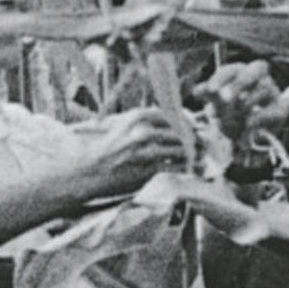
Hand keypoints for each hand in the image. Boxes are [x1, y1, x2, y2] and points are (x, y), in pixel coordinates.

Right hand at [70, 108, 189, 202]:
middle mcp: (144, 132)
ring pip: (182, 150)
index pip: (175, 115)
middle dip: (194, 138)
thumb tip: (175, 117)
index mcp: (138, 116)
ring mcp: (146, 152)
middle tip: (200, 144)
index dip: (188, 123)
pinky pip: (177, 168)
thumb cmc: (106, 146)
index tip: (194, 129)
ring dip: (193, 154)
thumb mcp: (123, 123)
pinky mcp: (148, 171)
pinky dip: (186, 168)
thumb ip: (147, 119)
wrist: (88, 169)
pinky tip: (189, 169)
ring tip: (197, 156)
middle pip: (182, 132)